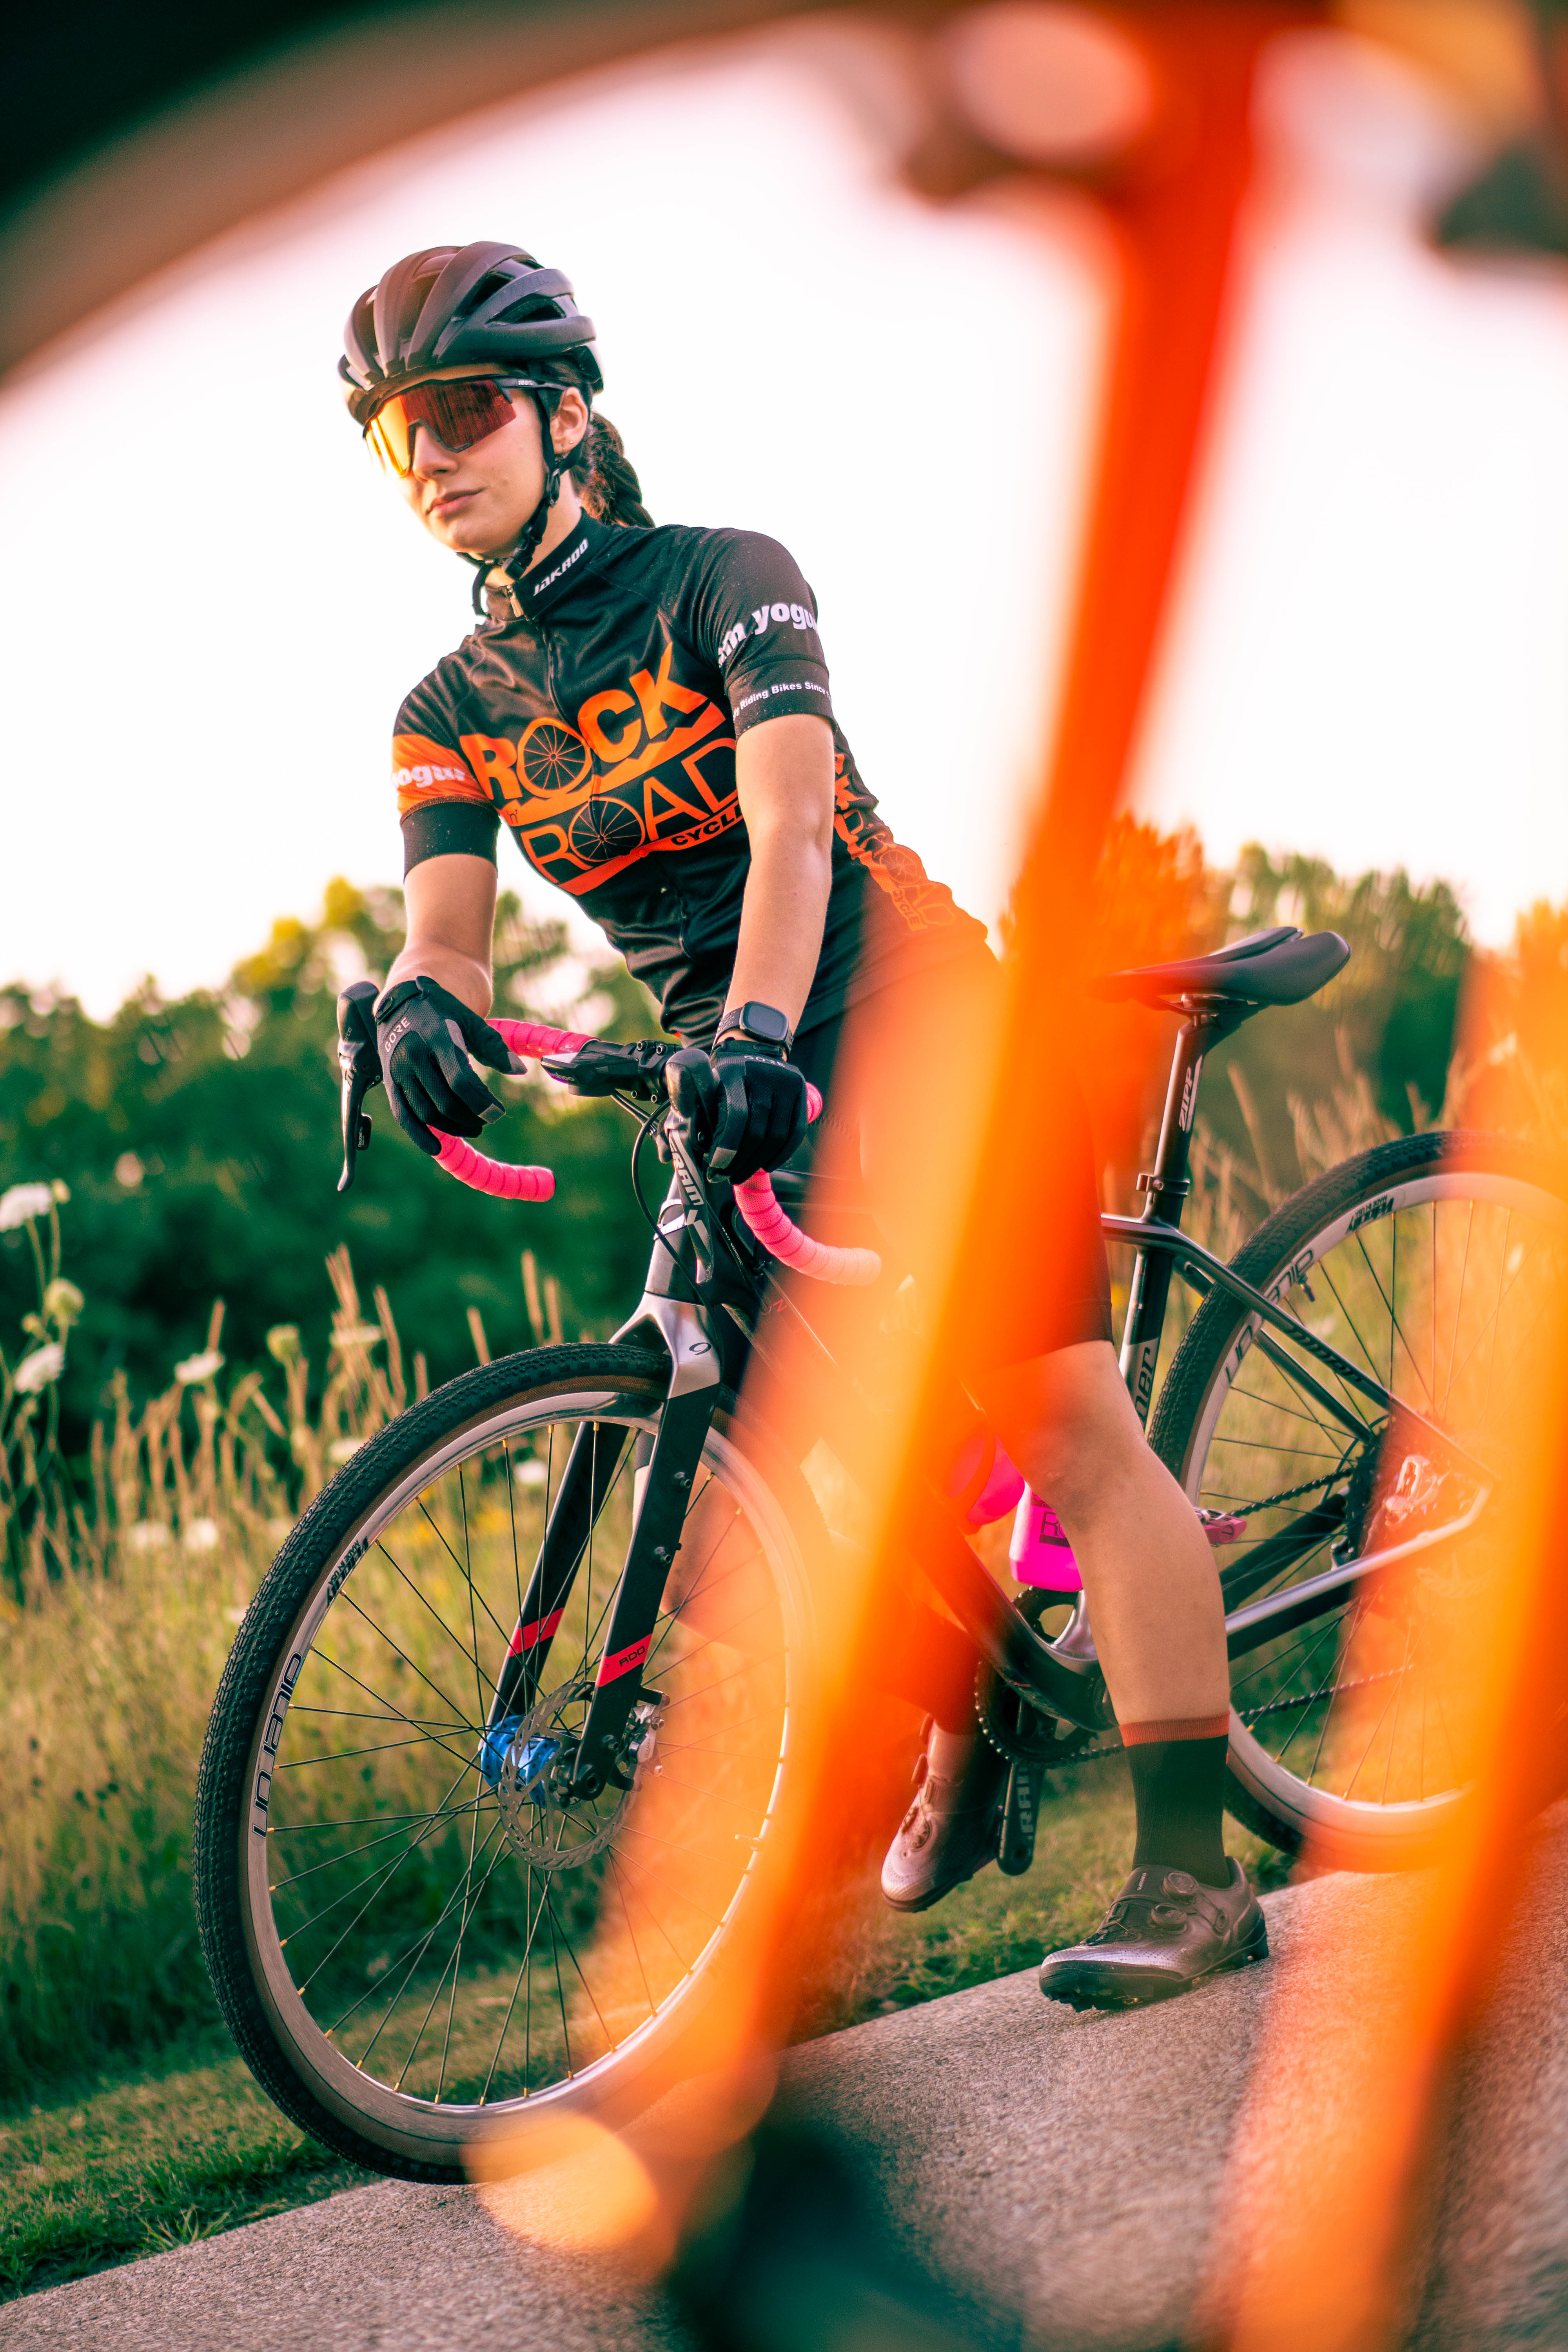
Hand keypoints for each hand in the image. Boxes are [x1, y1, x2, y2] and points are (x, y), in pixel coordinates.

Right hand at [373, 976, 520, 1155]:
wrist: (401, 1001)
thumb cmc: (443, 1012)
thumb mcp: (470, 1021)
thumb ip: (494, 1047)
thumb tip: (520, 1071)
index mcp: (437, 1037)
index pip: (460, 1080)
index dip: (481, 1102)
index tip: (498, 1113)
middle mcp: (414, 1055)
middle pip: (444, 1101)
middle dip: (470, 1118)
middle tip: (487, 1121)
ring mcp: (398, 1070)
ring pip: (425, 1112)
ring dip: (451, 1128)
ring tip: (471, 1129)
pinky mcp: (389, 1082)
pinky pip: (402, 1115)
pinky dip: (419, 1134)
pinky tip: (436, 1147)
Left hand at [705, 1045, 808, 1183]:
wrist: (752, 1050)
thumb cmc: (724, 1080)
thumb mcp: (706, 1088)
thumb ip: (695, 1115)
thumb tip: (679, 1155)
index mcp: (732, 1072)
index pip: (735, 1115)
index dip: (726, 1146)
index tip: (715, 1167)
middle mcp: (762, 1073)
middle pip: (757, 1130)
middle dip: (741, 1160)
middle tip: (727, 1176)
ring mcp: (785, 1080)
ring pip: (776, 1135)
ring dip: (758, 1162)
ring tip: (742, 1173)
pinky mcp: (799, 1090)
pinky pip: (796, 1131)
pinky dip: (782, 1154)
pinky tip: (767, 1165)